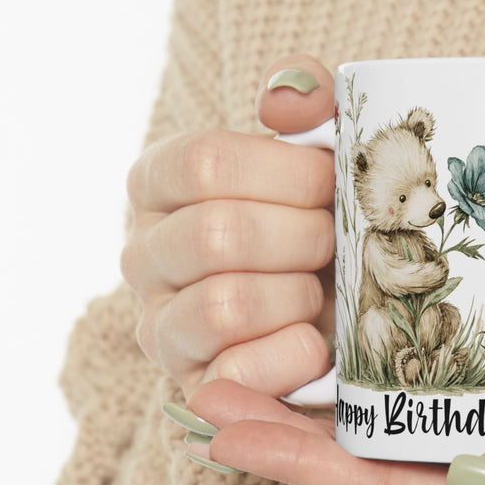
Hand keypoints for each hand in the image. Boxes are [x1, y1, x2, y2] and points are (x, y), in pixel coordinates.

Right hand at [121, 56, 336, 399]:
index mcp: (159, 184)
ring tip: (321, 292)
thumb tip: (286, 96)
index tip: (332, 184)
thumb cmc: (323, 222)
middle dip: (304, 239)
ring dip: (298, 296)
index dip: (288, 174)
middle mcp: (143, 254)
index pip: (204, 163)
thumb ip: (307, 103)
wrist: (341, 312)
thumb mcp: (322, 152)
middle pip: (218, 235)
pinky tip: (318, 342)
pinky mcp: (194, 387)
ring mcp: (160, 326)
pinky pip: (237, 374)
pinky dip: (294, 355)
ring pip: (225, 305)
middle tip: (336, 243)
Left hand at [182, 377, 484, 484]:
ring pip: (401, 453)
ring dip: (325, 421)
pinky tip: (361, 367)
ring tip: (257, 376)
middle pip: (376, 479)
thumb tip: (480, 478)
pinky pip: (443, 425)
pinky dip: (386, 401)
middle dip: (289, 443)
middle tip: (210, 392)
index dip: (306, 468)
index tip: (227, 428)